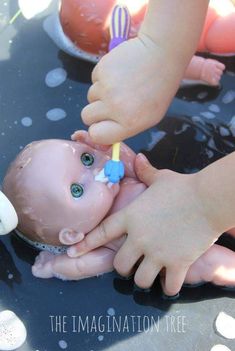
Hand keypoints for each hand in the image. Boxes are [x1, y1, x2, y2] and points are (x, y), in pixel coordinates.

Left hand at [67, 154, 220, 295]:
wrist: (207, 199)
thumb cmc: (182, 187)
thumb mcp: (160, 178)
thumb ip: (144, 171)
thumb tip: (138, 158)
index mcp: (131, 217)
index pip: (102, 232)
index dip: (86, 244)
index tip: (73, 252)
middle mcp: (139, 238)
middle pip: (120, 265)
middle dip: (124, 267)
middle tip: (133, 263)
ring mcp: (157, 253)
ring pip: (140, 280)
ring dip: (144, 278)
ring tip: (151, 273)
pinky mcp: (177, 263)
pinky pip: (168, 286)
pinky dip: (169, 287)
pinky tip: (170, 281)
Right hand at [81, 33, 184, 143]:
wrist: (161, 54)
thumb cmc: (159, 88)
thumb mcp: (150, 117)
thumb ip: (125, 127)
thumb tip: (103, 133)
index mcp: (128, 123)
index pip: (96, 135)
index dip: (97, 130)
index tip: (102, 124)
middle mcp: (114, 107)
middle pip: (86, 116)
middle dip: (95, 112)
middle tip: (110, 104)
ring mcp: (106, 87)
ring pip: (90, 97)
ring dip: (100, 93)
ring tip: (120, 85)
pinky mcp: (101, 70)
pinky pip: (93, 80)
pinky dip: (102, 78)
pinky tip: (119, 73)